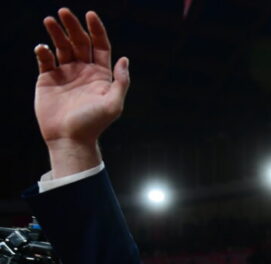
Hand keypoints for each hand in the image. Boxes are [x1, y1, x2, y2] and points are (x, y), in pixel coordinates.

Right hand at [34, 8, 129, 177]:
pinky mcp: (48, 79)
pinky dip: (43, 52)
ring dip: (56, 33)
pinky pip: (45, 60)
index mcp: (101, 74)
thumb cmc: (94, 124)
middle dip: (73, 26)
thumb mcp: (114, 104)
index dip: (96, 30)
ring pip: (61, 47)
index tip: (90, 15)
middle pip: (79, 42)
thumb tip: (125, 59)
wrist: (70, 139)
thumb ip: (121, 82)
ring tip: (50, 20)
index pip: (100, 46)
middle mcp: (84, 70)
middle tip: (64, 12)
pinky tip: (42, 48)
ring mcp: (66, 73)